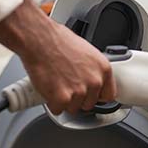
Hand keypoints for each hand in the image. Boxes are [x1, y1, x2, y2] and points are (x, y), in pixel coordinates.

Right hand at [0, 0, 116, 114]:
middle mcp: (94, 81)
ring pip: (72, 108)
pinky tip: (48, 88)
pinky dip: (50, 103)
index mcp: (103, 69)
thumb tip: (90, 79)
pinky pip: (57, 110)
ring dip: (63, 101)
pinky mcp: (62, 98)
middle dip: (77, 98)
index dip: (96, 96)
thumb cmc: (57, 40)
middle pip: (89, 104)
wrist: (39, 38)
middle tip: (66, 85)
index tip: (90, 95)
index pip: (108, 95)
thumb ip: (91, 69)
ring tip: (56, 83)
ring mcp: (79, 91)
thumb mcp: (85, 51)